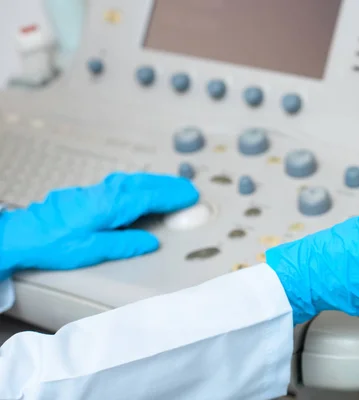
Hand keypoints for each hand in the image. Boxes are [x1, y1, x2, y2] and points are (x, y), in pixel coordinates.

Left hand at [0, 172, 198, 279]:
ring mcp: (98, 189)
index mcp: (112, 205)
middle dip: (169, 185)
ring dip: (155, 182)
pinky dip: (141, 183)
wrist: (23, 234)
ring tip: (171, 186)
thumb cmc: (54, 243)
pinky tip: (142, 188)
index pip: (151, 197)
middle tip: (188, 189)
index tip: (190, 196)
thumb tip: (149, 242)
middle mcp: (107, 192)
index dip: (172, 197)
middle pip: (145, 183)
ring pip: (134, 180)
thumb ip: (125, 244)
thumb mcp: (93, 250)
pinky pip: (124, 182)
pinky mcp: (90, 192)